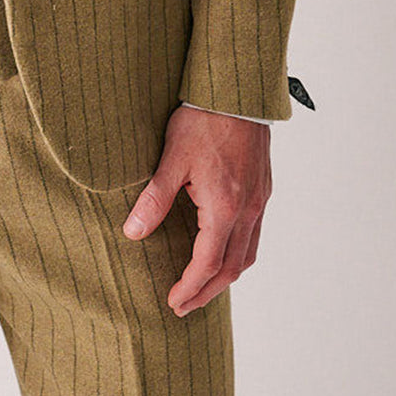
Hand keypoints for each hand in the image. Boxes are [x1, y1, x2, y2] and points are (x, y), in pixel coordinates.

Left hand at [122, 105, 270, 315]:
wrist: (236, 90)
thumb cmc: (202, 119)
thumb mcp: (172, 158)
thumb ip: (154, 198)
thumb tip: (133, 232)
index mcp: (224, 208)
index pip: (207, 264)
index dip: (189, 288)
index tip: (173, 302)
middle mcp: (247, 210)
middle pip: (231, 268)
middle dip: (207, 292)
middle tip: (184, 305)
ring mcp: (259, 200)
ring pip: (248, 254)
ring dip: (225, 277)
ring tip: (203, 285)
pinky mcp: (262, 188)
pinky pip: (255, 235)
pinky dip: (239, 253)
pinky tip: (223, 249)